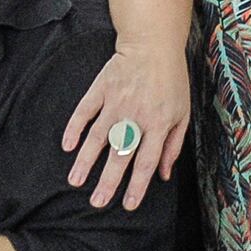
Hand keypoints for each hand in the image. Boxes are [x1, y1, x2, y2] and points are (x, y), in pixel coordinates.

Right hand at [62, 42, 191, 209]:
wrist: (153, 45)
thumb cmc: (171, 81)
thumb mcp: (182, 113)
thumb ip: (173, 145)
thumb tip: (164, 175)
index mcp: (159, 123)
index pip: (146, 161)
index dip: (137, 185)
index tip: (127, 205)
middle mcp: (136, 115)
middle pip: (121, 154)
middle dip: (108, 181)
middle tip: (97, 203)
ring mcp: (116, 102)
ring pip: (99, 137)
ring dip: (86, 161)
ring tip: (75, 181)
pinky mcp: (101, 89)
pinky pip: (84, 111)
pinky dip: (75, 128)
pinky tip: (67, 146)